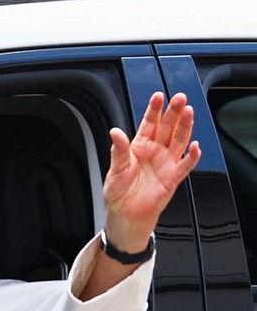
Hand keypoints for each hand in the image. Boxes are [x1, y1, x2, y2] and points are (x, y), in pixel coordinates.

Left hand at [102, 92, 201, 252]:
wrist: (125, 214)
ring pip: (179, 141)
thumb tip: (115, 132)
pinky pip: (186, 165)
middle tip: (180, 99)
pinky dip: (192, 156)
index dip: (154, 110)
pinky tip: (195, 146)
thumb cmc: (118, 192)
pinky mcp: (173, 178)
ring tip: (189, 112)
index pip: (149, 123)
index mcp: (139, 146)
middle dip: (174, 112)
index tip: (158, 96)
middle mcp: (154, 152)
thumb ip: (118, 150)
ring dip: (185, 127)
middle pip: (167, 128)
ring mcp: (165, 163)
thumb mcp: (115, 169)